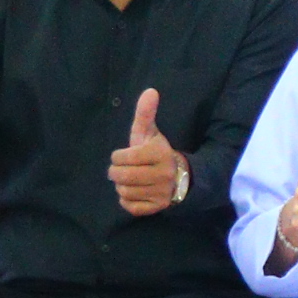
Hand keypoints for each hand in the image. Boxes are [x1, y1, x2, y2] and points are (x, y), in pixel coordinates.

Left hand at [107, 90, 181, 217]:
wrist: (180, 177)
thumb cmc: (157, 152)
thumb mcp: (150, 133)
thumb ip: (146, 113)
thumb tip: (150, 90)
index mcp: (159, 153)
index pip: (122, 157)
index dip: (118, 156)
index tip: (125, 155)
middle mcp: (163, 174)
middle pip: (121, 176)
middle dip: (116, 172)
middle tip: (122, 169)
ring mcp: (161, 192)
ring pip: (124, 191)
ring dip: (122, 186)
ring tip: (130, 180)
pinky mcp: (157, 207)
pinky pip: (130, 207)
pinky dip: (127, 200)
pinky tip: (135, 192)